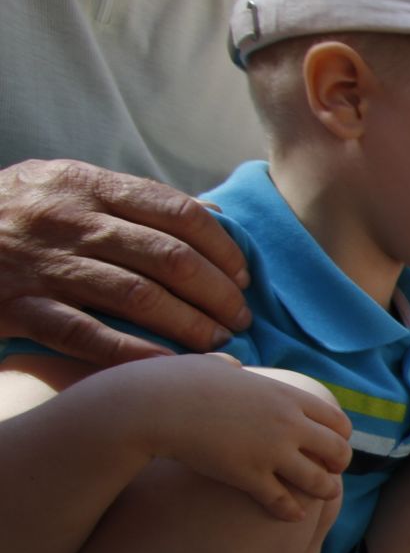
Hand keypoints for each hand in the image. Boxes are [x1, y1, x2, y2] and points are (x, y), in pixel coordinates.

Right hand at [0, 159, 250, 364]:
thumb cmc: (13, 216)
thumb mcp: (63, 187)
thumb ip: (130, 201)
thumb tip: (213, 219)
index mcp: (84, 185)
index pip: (176, 213)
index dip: (222, 249)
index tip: (243, 277)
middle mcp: (67, 221)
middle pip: (168, 258)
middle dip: (216, 293)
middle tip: (239, 318)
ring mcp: (43, 266)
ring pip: (138, 297)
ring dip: (190, 325)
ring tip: (218, 343)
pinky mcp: (20, 308)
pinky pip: (90, 336)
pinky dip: (138, 353)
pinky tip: (172, 367)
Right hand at [116, 354, 351, 521]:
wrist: (154, 404)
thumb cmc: (176, 383)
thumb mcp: (213, 366)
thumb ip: (231, 368)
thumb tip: (230, 364)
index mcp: (285, 396)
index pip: (336, 420)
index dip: (340, 436)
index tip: (332, 444)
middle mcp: (287, 423)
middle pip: (338, 451)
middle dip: (339, 464)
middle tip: (331, 472)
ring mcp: (271, 451)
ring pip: (320, 481)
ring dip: (323, 491)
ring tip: (319, 496)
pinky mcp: (250, 475)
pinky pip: (284, 501)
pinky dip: (292, 511)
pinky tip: (292, 515)